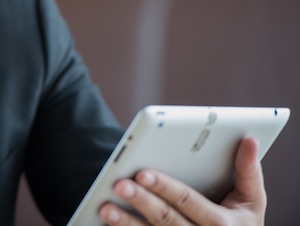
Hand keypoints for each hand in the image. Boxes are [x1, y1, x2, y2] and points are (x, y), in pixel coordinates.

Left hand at [99, 137, 265, 224]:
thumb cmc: (241, 220)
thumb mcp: (252, 200)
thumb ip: (248, 171)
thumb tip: (249, 139)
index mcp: (221, 224)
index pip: (188, 201)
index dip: (165, 187)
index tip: (142, 173)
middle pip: (165, 219)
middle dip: (140, 201)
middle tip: (117, 184)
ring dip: (125, 223)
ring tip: (105, 207)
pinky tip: (107, 222)